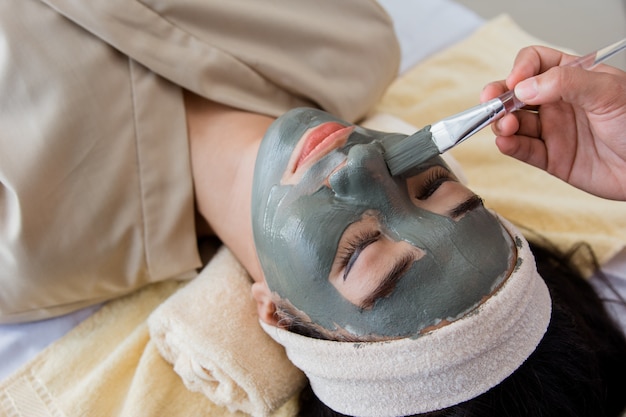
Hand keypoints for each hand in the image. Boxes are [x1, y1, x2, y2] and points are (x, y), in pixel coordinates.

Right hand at [481, 45, 625, 199]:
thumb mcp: (608, 92)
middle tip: (490, 102)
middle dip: (498, 97)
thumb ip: (565, 83)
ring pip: (516, 123)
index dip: (521, 70)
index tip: (515, 82)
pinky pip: (524, 150)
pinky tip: (506, 142)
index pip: (536, 63)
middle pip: (516, 94)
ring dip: (503, 123)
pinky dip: (510, 146)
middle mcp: (559, 102)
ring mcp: (554, 130)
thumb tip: (524, 87)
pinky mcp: (552, 158)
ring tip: (505, 126)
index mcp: (574, 78)